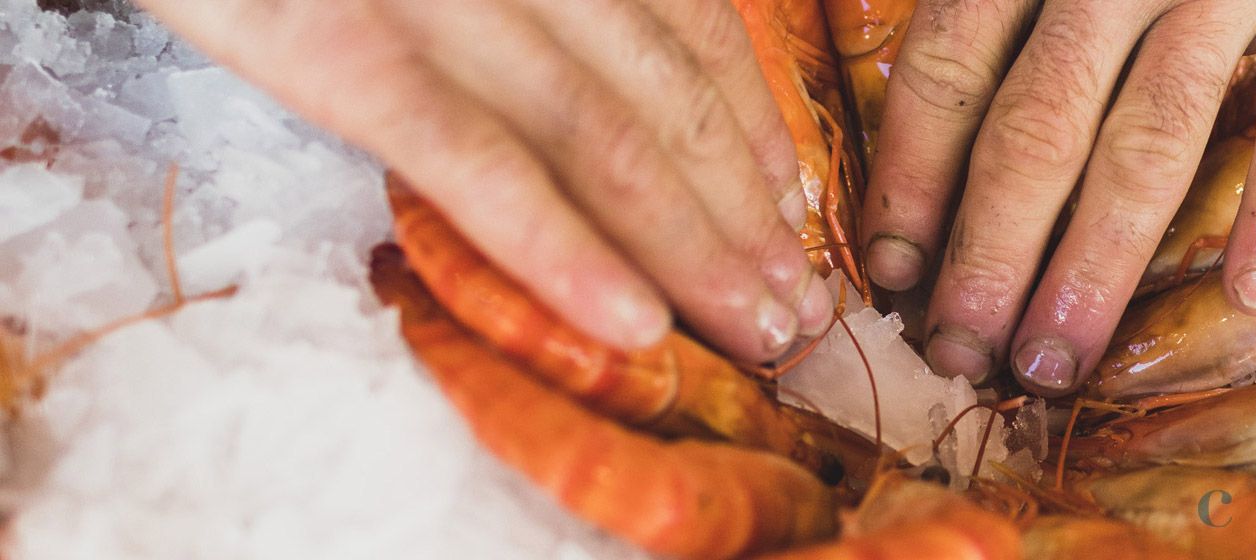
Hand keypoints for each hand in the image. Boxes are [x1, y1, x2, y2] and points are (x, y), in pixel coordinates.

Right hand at [138, 0, 836, 362]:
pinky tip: (632, 321)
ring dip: (694, 246)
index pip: (692, 28)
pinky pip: (480, 165)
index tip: (793, 206)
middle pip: (667, 98)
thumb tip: (629, 92)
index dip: (755, 125)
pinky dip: (563, 248)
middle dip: (744, 211)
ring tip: (752, 324)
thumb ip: (549, 0)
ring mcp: (442, 3)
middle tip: (794, 302)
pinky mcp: (351, 57)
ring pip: (605, 138)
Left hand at [861, 0, 1255, 393]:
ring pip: (1148, 137)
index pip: (949, 66)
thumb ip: (992, 2)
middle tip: (960, 354)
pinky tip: (1252, 290)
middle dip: (989, 255)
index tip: (891, 273)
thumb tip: (915, 120)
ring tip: (1056, 360)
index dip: (913, 176)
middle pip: (1035, 125)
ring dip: (1096, 264)